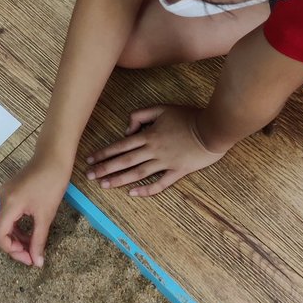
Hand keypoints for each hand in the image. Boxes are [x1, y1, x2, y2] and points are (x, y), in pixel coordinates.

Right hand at [0, 155, 71, 267]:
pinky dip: (18, 226)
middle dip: (14, 246)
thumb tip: (37, 262)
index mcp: (9, 204)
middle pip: (0, 230)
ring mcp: (5, 194)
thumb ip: (39, 240)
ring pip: (5, 223)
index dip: (11, 250)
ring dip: (16, 237)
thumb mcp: (46, 215)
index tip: (28, 259)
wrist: (54, 156)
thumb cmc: (52, 183)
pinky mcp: (10, 191)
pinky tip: (30, 231)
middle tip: (31, 256)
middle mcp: (2, 199)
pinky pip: (9, 214)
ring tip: (32, 246)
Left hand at [85, 105, 228, 196]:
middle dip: (105, 168)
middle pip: (124, 161)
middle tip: (90, 176)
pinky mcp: (178, 172)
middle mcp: (153, 150)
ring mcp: (165, 163)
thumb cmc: (188, 116)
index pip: (120, 146)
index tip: (89, 159)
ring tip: (104, 185)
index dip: (104, 153)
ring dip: (119, 180)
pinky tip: (133, 193)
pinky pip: (160, 183)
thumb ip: (141, 115)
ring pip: (137, 173)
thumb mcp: (162, 108)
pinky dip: (146, 189)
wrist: (213, 129)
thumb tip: (128, 130)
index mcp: (148, 135)